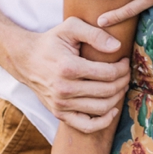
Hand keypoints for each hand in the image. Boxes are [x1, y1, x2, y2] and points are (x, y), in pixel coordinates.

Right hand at [9, 18, 129, 132]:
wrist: (26, 59)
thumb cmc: (51, 42)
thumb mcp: (70, 27)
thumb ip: (94, 34)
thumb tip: (117, 47)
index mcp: (68, 67)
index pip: (108, 73)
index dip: (122, 68)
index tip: (125, 61)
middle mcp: (64, 89)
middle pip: (107, 91)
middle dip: (123, 81)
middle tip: (126, 72)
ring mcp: (61, 104)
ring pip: (101, 108)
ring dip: (117, 97)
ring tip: (120, 85)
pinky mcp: (59, 114)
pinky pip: (87, 126)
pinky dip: (103, 121)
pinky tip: (112, 110)